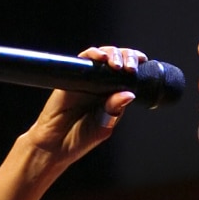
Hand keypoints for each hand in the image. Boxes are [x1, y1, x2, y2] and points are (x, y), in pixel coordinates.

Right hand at [23, 45, 143, 164]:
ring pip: (101, 56)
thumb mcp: (104, 125)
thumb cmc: (80, 138)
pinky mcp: (72, 77)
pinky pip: (83, 60)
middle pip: (116, 60)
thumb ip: (114, 110)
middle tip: (131, 67)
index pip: (127, 75)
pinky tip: (101, 58)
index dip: (134, 64)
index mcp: (112, 96)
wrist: (55, 145)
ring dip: (112, 54)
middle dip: (126, 57)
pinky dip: (92, 54)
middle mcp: (100, 85)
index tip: (142, 61)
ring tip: (117, 65)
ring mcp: (86, 80)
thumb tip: (129, 94)